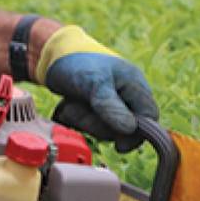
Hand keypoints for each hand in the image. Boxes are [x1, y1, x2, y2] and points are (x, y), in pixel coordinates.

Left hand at [37, 26, 158, 152]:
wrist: (50, 55)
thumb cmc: (75, 62)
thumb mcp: (94, 83)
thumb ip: (111, 106)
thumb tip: (130, 129)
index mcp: (133, 83)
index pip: (149, 117)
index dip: (137, 134)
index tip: (118, 145)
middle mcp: (125, 93)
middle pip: (125, 128)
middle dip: (100, 125)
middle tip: (81, 111)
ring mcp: (110, 100)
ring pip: (106, 128)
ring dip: (86, 121)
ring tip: (72, 104)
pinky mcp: (95, 106)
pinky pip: (92, 123)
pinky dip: (79, 119)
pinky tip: (69, 106)